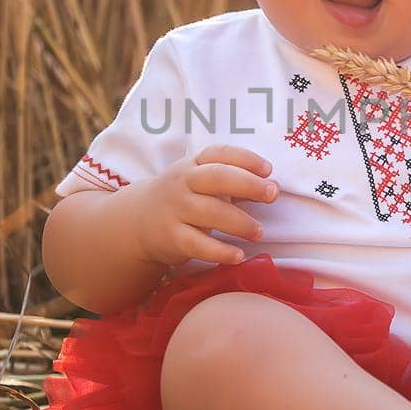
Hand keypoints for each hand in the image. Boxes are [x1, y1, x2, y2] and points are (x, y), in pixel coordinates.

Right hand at [123, 145, 279, 267]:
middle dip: (248, 184)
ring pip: (210, 212)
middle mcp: (183, 183)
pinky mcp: (171, 237)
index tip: (268, 169)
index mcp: (193, 164)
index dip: (245, 158)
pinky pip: (198, 244)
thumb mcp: (203, 183)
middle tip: (272, 194)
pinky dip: (220, 251)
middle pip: (216, 178)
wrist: (138, 221)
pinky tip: (238, 256)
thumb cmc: (184, 197)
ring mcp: (175, 209)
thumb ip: (236, 183)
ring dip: (240, 222)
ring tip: (259, 232)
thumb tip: (272, 186)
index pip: (219, 154)